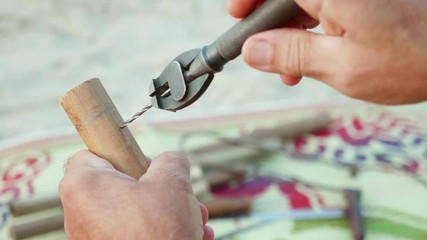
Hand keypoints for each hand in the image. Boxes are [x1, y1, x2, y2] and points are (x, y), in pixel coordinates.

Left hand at [59, 150, 213, 239]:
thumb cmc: (159, 233)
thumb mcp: (173, 182)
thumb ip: (170, 161)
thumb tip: (170, 162)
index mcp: (85, 186)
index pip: (93, 153)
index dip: (123, 153)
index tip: (146, 165)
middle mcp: (80, 214)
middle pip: (122, 186)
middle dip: (161, 190)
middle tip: (183, 197)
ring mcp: (91, 239)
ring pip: (133, 213)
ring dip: (168, 213)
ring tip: (195, 221)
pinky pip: (133, 235)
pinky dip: (158, 233)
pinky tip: (189, 237)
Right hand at [228, 0, 426, 104]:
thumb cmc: (413, 59)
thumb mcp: (341, 66)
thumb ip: (291, 54)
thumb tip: (252, 51)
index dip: (247, 1)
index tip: (236, 19)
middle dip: (267, 22)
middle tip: (259, 52)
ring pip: (305, 2)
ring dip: (290, 31)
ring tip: (287, 69)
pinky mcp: (363, 2)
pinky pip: (326, 6)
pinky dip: (313, 30)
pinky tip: (311, 57)